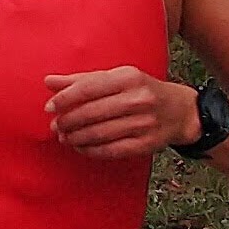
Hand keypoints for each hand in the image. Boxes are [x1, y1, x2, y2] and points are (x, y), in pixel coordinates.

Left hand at [45, 67, 195, 160]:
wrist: (180, 111)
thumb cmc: (140, 91)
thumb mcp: (116, 78)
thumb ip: (82, 80)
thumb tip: (48, 81)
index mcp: (129, 78)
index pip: (87, 88)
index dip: (64, 100)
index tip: (49, 108)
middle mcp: (138, 99)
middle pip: (89, 113)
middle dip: (66, 122)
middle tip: (56, 126)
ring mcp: (144, 123)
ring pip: (97, 134)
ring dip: (74, 138)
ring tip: (64, 137)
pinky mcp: (146, 144)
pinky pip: (108, 151)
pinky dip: (88, 150)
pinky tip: (80, 146)